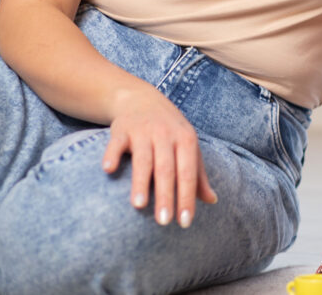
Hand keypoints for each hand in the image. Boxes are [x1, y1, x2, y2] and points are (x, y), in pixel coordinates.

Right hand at [101, 86, 217, 227]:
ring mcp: (143, 131)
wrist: (143, 99)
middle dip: (166, 196)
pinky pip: (116, 143)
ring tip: (139, 205)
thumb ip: (198, 175)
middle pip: (167, 169)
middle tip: (164, 222)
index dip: (187, 198)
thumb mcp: (188, 147)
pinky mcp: (122, 129)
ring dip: (141, 181)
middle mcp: (166, 135)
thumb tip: (213, 200)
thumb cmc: (170, 131)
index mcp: (186, 141)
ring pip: (144, 159)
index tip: (185, 222)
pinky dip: (112, 155)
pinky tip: (108, 170)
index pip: (188, 173)